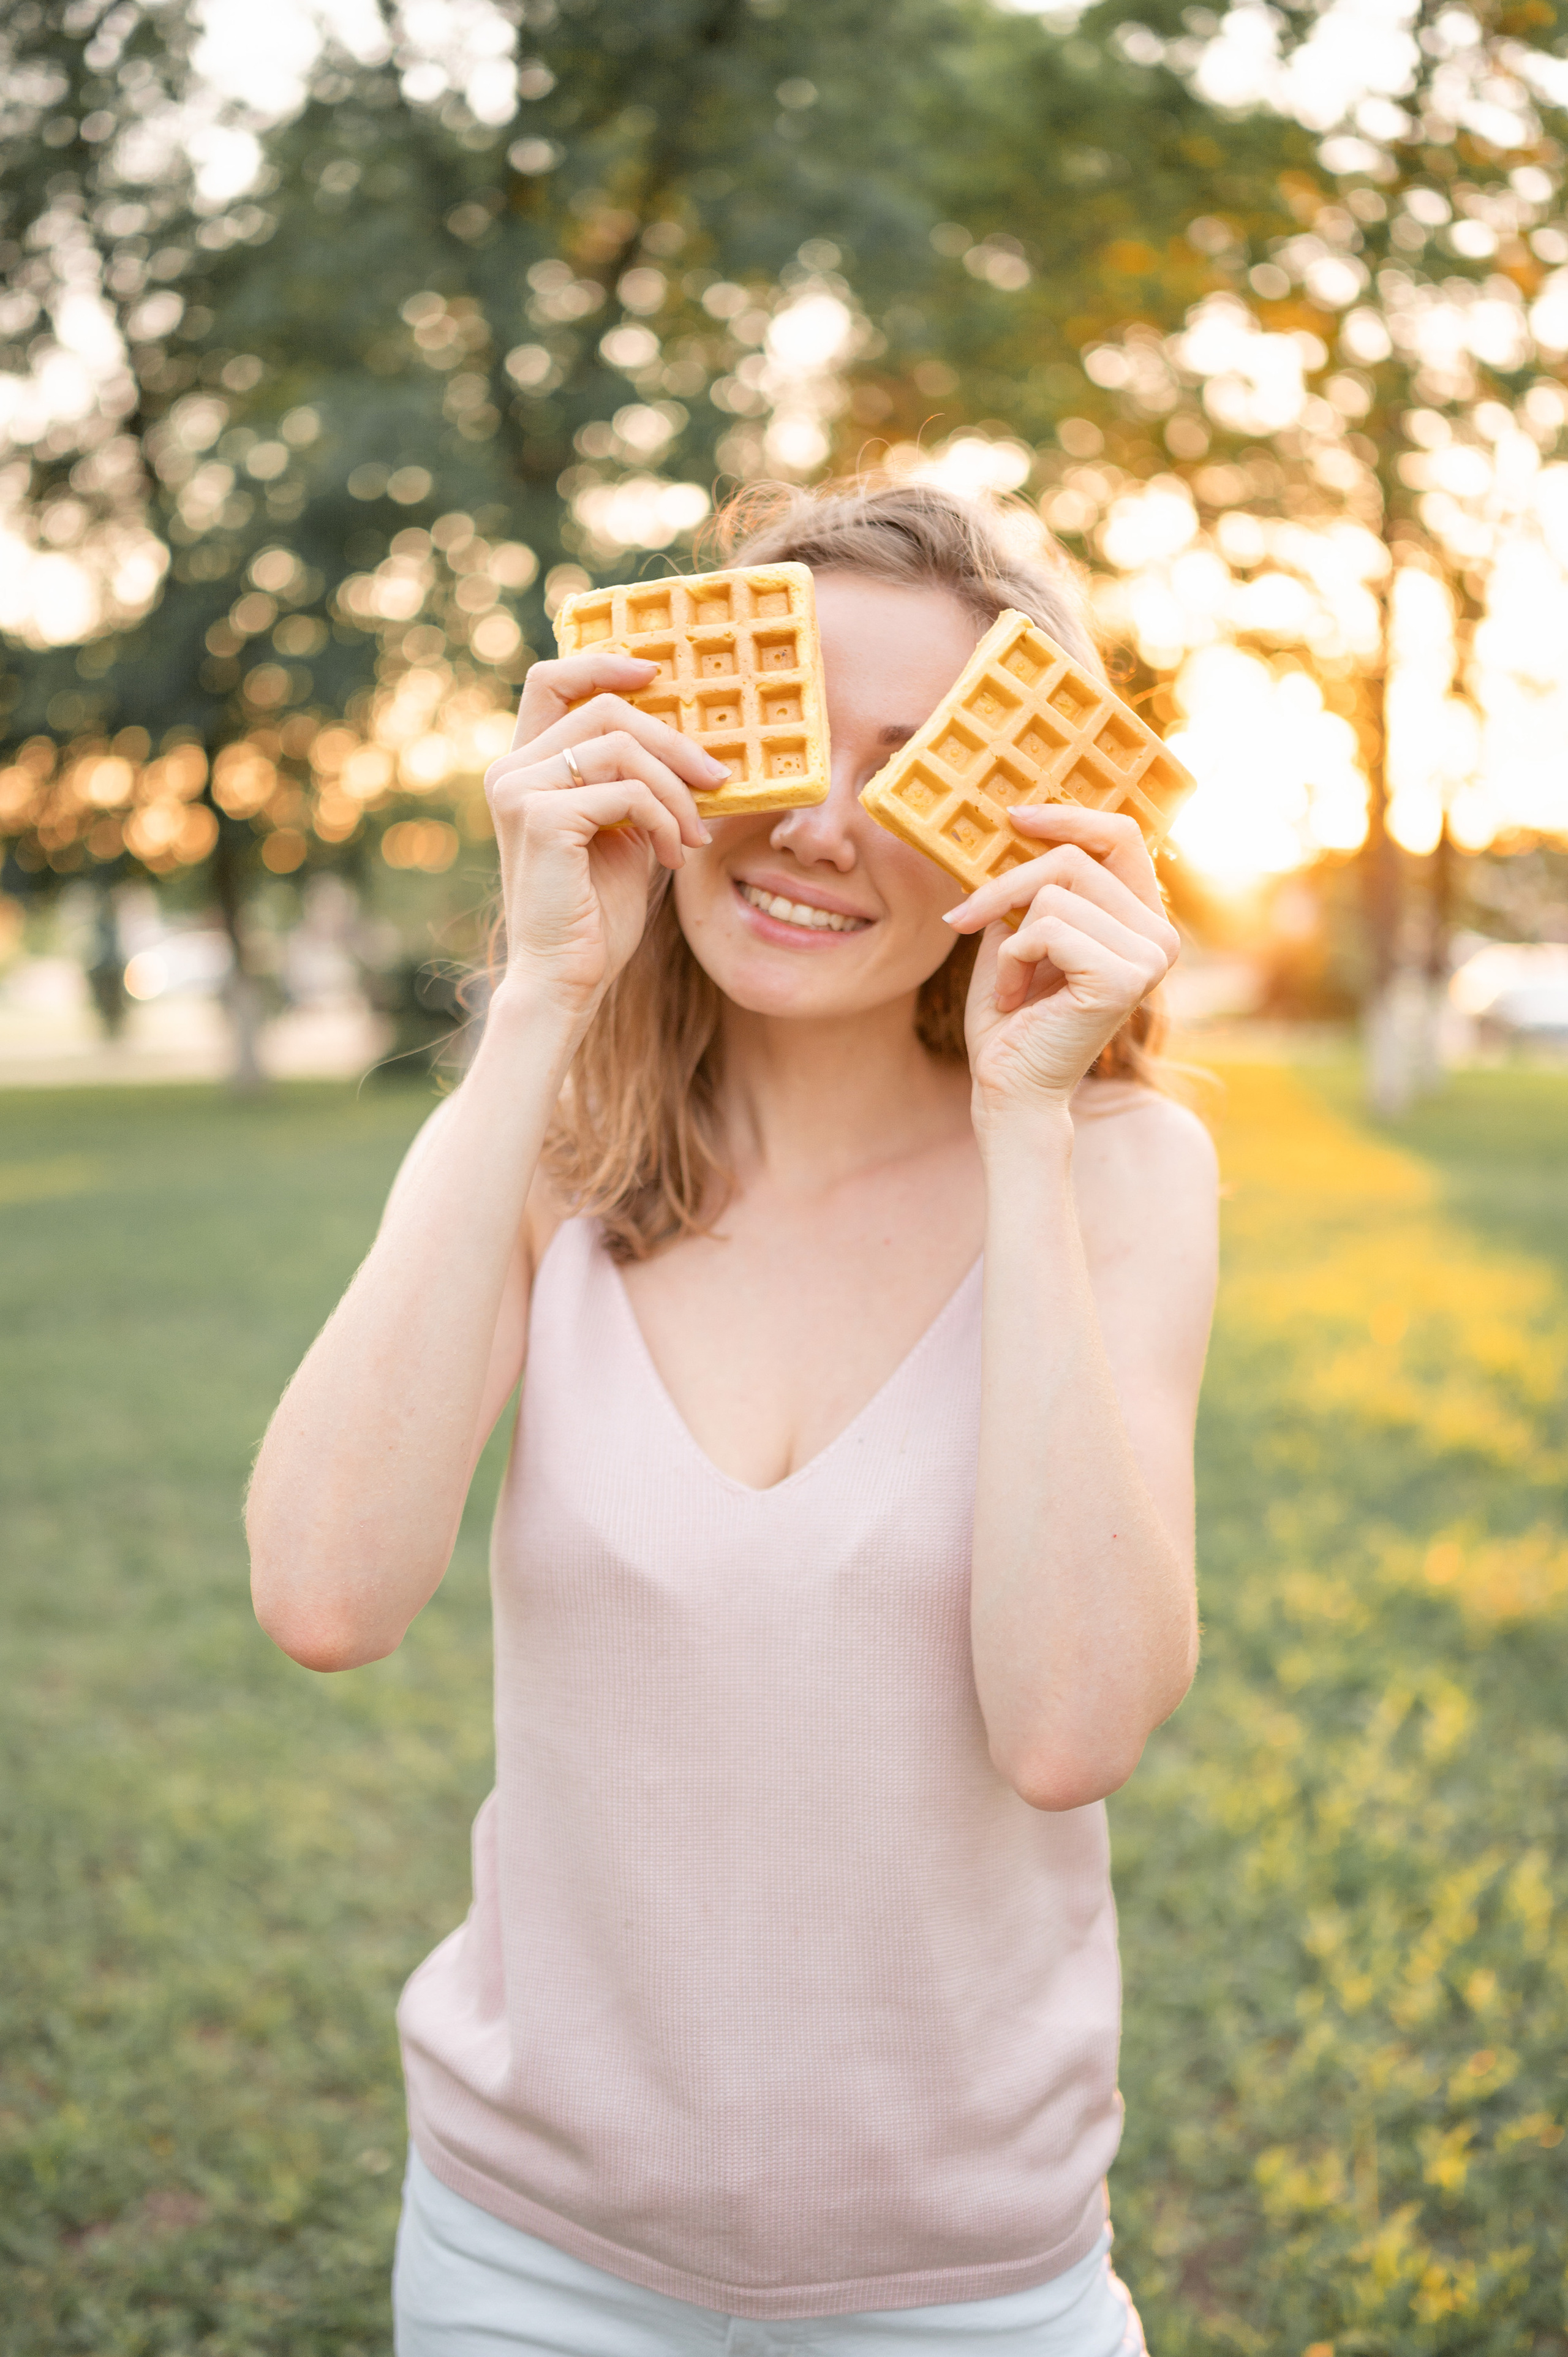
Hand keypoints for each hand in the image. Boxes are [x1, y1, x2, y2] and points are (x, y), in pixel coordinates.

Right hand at [482, 652, 727, 1015]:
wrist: (566, 977)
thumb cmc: (594, 911)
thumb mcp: (622, 830)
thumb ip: (634, 782)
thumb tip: (691, 743)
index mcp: (524, 766)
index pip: (552, 680)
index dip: (604, 663)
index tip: (658, 674)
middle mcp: (511, 770)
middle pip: (605, 708)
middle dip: (673, 741)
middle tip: (718, 779)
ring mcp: (519, 791)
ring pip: (622, 748)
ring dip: (677, 792)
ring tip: (695, 836)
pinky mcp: (541, 819)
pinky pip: (627, 793)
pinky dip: (665, 821)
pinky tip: (673, 858)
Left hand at [943, 804, 1179, 1116]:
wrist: (1009, 1088)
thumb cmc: (1010, 1018)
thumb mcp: (1015, 933)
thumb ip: (1030, 886)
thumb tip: (1010, 825)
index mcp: (1142, 920)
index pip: (1121, 837)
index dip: (1068, 818)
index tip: (1013, 817)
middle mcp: (1160, 936)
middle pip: (1074, 860)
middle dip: (1005, 888)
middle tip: (965, 921)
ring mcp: (1149, 958)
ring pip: (1054, 894)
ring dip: (1010, 938)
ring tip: (1012, 984)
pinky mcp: (1122, 978)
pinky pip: (1046, 929)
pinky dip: (1013, 961)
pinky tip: (1017, 999)